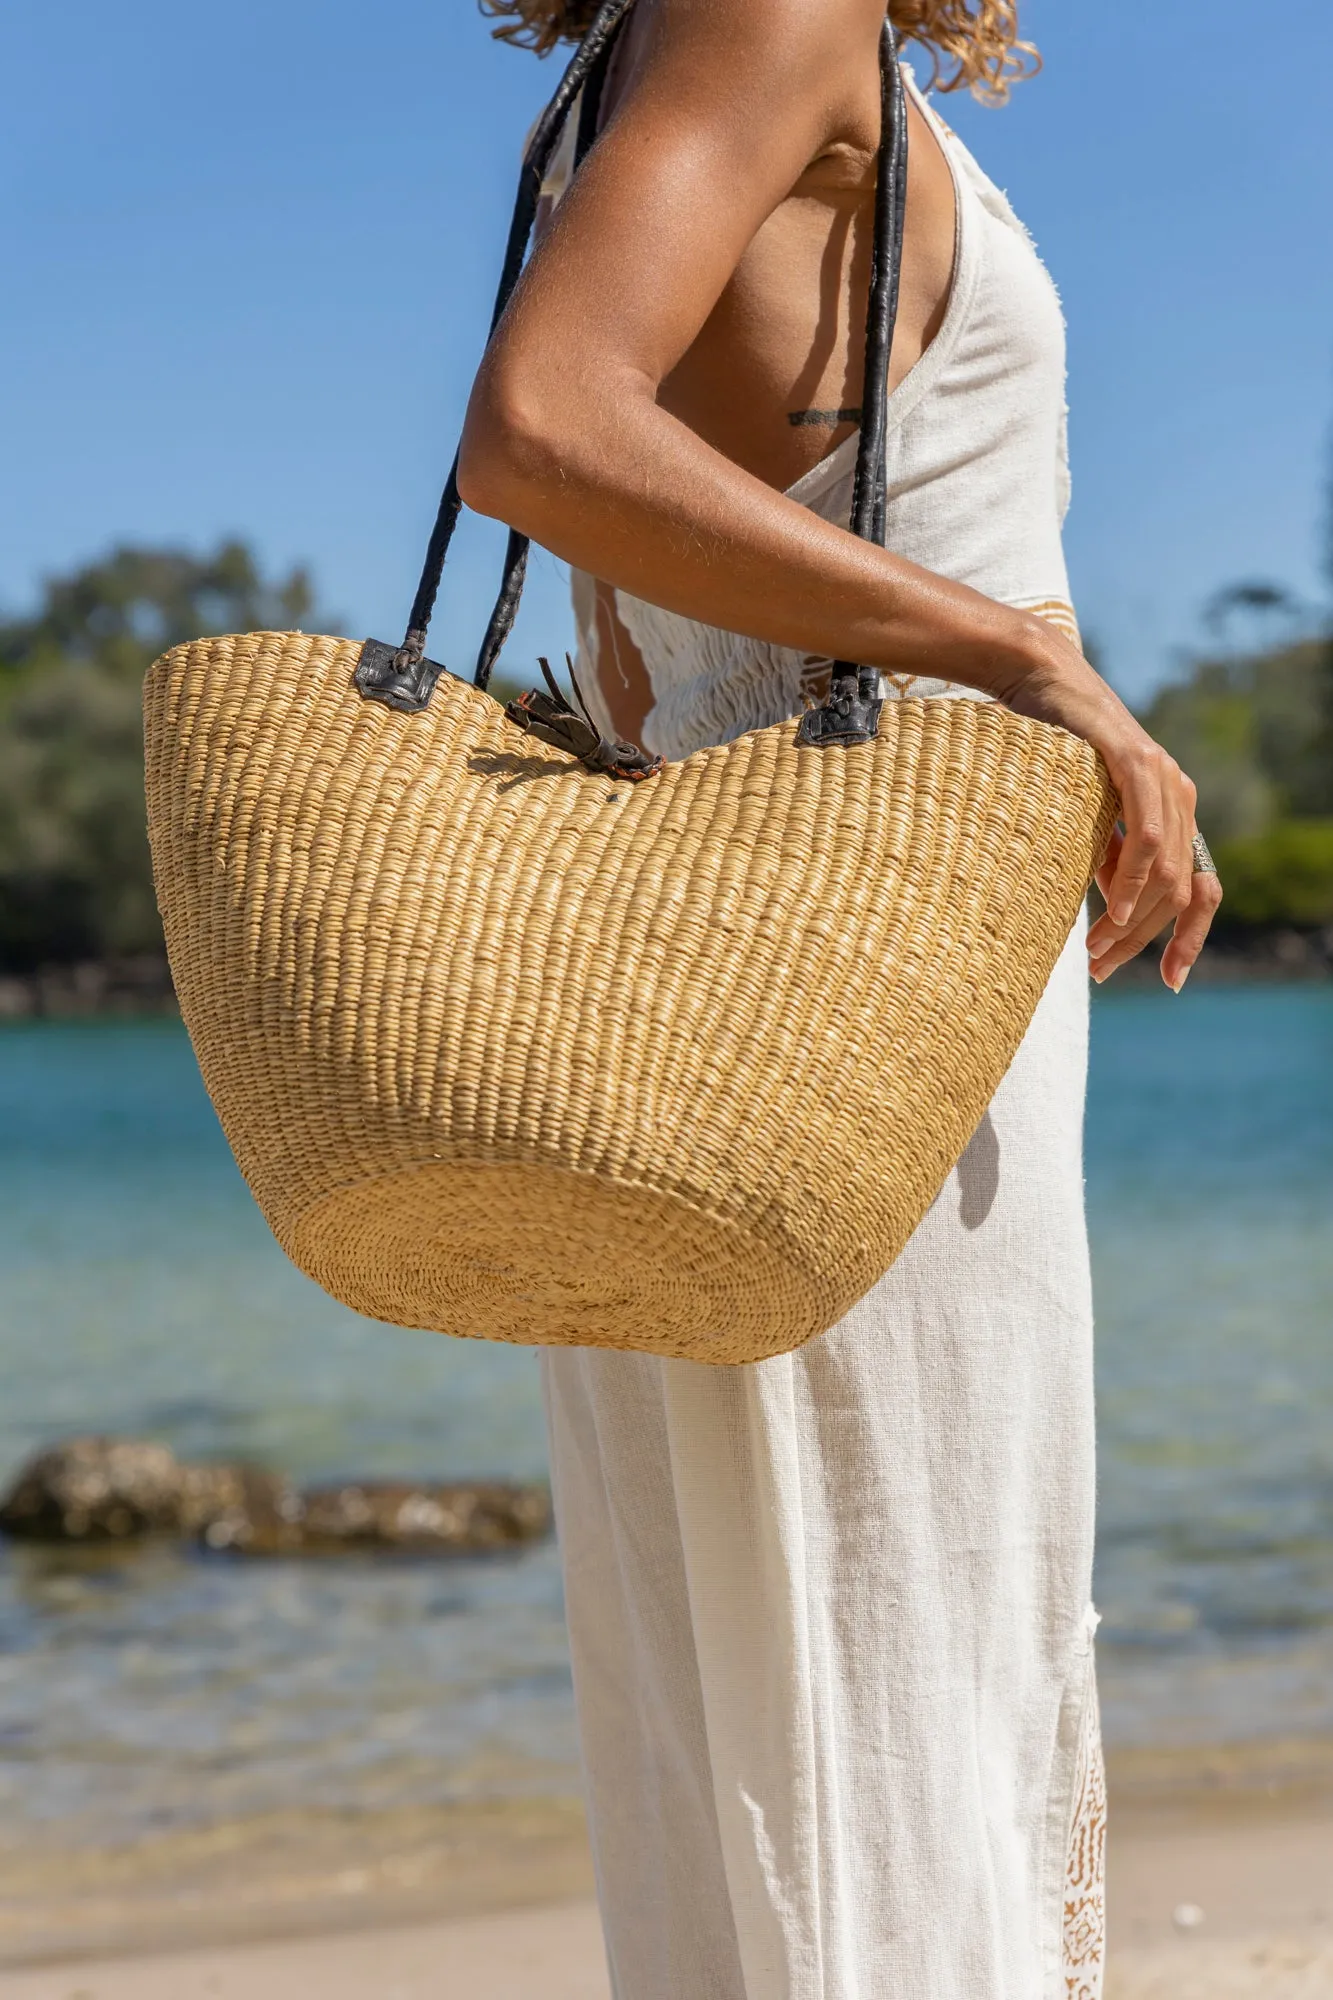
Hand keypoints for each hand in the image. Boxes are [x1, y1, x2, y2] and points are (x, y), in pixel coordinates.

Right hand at [1000, 625, 1222, 990]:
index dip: (1191, 938)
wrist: (1042, 683)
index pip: (1201, 889)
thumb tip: (1119, 912)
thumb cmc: (1054, 749)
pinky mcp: (1140, 766)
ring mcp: (1165, 780)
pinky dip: (1133, 883)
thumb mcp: (1087, 821)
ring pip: (1168, 874)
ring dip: (1133, 924)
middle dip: (1144, 942)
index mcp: (1174, 811)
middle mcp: (1181, 796)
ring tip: (1097, 952)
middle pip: (1182, 893)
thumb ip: (1110, 861)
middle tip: (1102, 970)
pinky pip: (1148, 839)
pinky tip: (1111, 912)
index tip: (1170, 981)